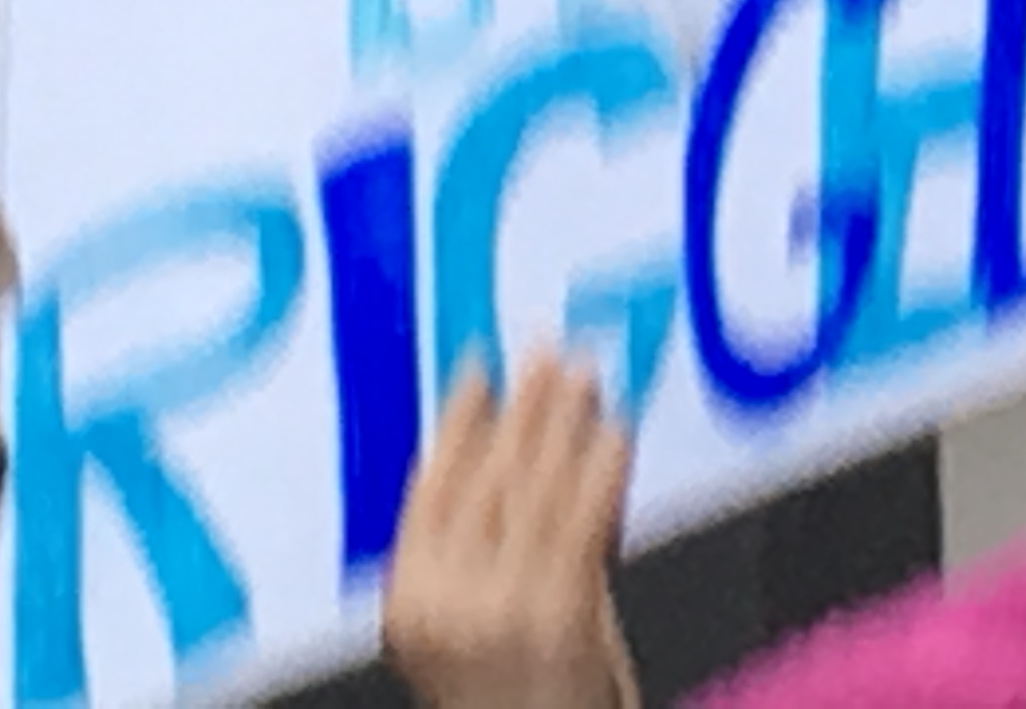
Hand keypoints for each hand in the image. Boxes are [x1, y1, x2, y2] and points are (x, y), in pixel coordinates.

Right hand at [383, 353, 637, 708]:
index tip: (479, 367)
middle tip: (546, 352)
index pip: (431, 484)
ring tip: (585, 377)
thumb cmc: (516, 708)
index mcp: (410, 598)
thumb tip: (519, 459)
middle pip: (487, 476)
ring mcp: (503, 606)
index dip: (458, 420)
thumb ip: (486, 556)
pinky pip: (583, 521)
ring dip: (563, 422)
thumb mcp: (474, 632)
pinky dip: (601, 469)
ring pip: (534, 489)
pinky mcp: (561, 614)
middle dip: (521, 406)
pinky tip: (615, 434)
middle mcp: (447, 598)